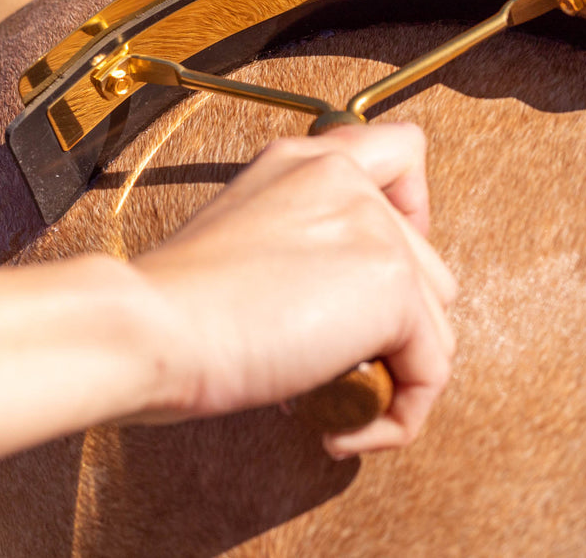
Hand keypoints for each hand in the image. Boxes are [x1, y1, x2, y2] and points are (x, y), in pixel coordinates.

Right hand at [126, 122, 457, 456]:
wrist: (149, 328)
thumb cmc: (172, 306)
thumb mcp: (242, 239)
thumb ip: (303, 243)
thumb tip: (346, 305)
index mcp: (308, 161)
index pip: (402, 153)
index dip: (413, 211)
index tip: (378, 267)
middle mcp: (348, 181)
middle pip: (427, 264)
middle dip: (395, 325)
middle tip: (333, 361)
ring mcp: (375, 230)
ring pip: (436, 323)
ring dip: (395, 374)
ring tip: (335, 401)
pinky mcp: (391, 289)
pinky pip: (431, 372)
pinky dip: (399, 416)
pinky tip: (343, 431)